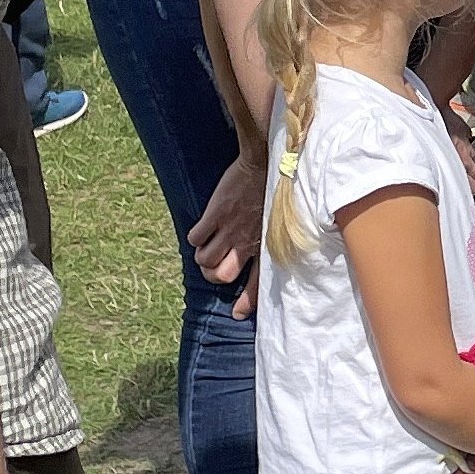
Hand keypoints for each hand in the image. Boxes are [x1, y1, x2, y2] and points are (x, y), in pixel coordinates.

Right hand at [189, 152, 265, 317]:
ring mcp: (230, 229)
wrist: (265, 160)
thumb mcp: (279, 220)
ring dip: (202, 257)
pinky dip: (196, 238)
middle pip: (221, 276)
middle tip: (214, 265)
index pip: (257, 283)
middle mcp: (247, 242)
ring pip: (205, 260)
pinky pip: (196, 238)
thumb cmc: (275, 189)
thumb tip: (260, 253)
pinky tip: (202, 230)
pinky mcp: (215, 214)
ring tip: (206, 247)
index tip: (237, 313)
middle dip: (214, 275)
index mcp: (266, 245)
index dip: (246, 302)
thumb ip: (270, 239)